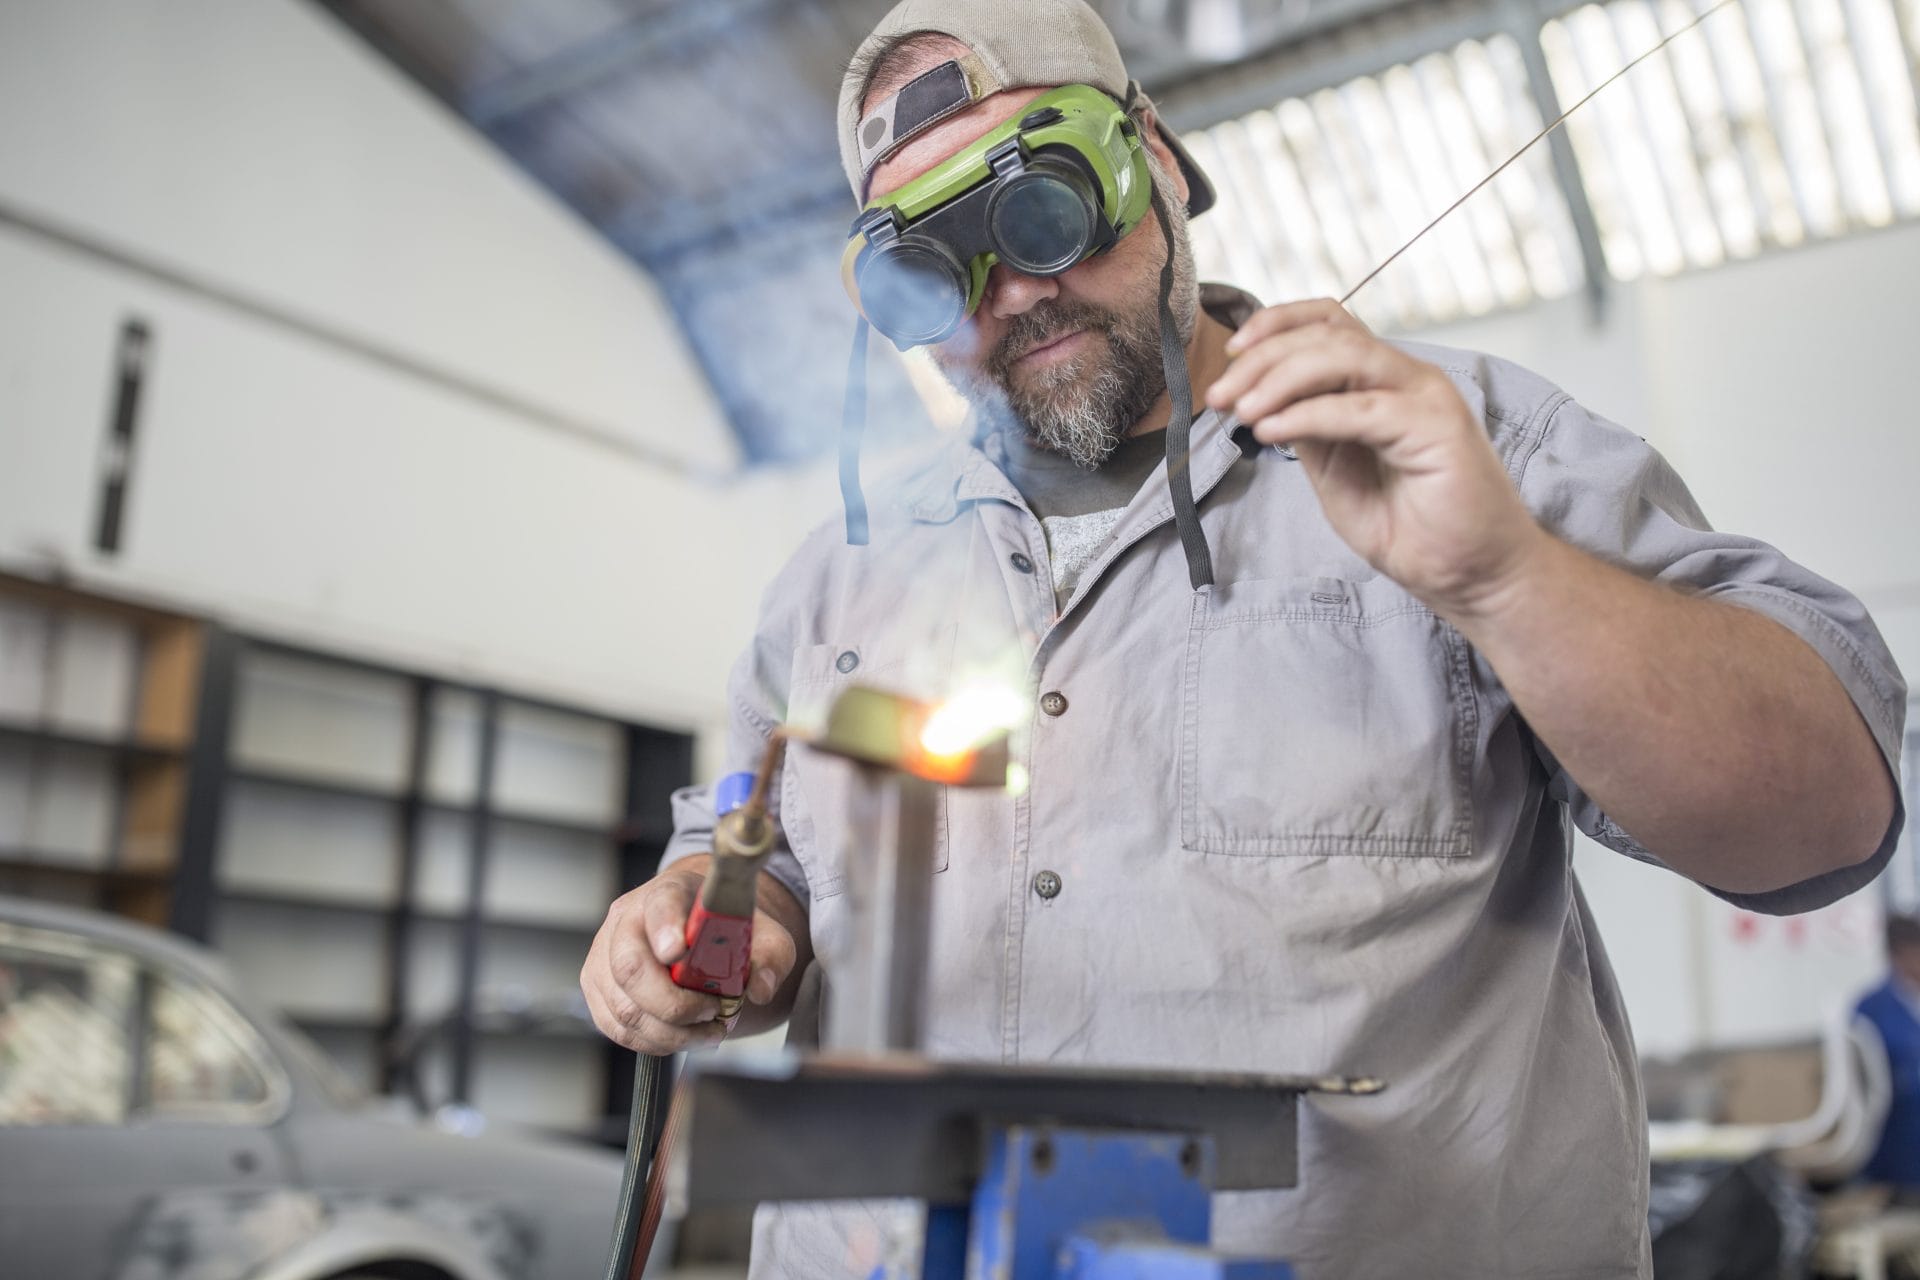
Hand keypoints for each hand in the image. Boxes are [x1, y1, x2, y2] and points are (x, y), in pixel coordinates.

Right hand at [579, 858, 798, 1053]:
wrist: (699, 933)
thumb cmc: (728, 931)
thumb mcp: (764, 935)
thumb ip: (771, 957)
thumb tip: (761, 989)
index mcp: (670, 891)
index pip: (661, 903)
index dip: (665, 927)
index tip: (678, 951)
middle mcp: (626, 919)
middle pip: (630, 967)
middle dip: (674, 1005)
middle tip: (713, 1013)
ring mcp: (604, 954)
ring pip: (623, 1007)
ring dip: (670, 1033)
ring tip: (708, 1032)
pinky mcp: (597, 987)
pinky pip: (616, 1026)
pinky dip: (652, 1042)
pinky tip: (682, 1038)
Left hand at [1204, 298, 1547, 618]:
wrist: (1471, 574)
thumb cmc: (1413, 529)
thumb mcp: (1337, 472)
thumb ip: (1308, 431)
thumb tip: (1259, 402)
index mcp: (1383, 382)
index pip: (1329, 323)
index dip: (1276, 325)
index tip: (1231, 354)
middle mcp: (1407, 378)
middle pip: (1328, 334)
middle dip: (1262, 359)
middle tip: (1221, 395)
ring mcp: (1425, 396)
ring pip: (1343, 356)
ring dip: (1280, 379)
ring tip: (1243, 411)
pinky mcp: (1436, 427)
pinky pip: (1361, 407)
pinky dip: (1308, 414)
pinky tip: (1272, 432)